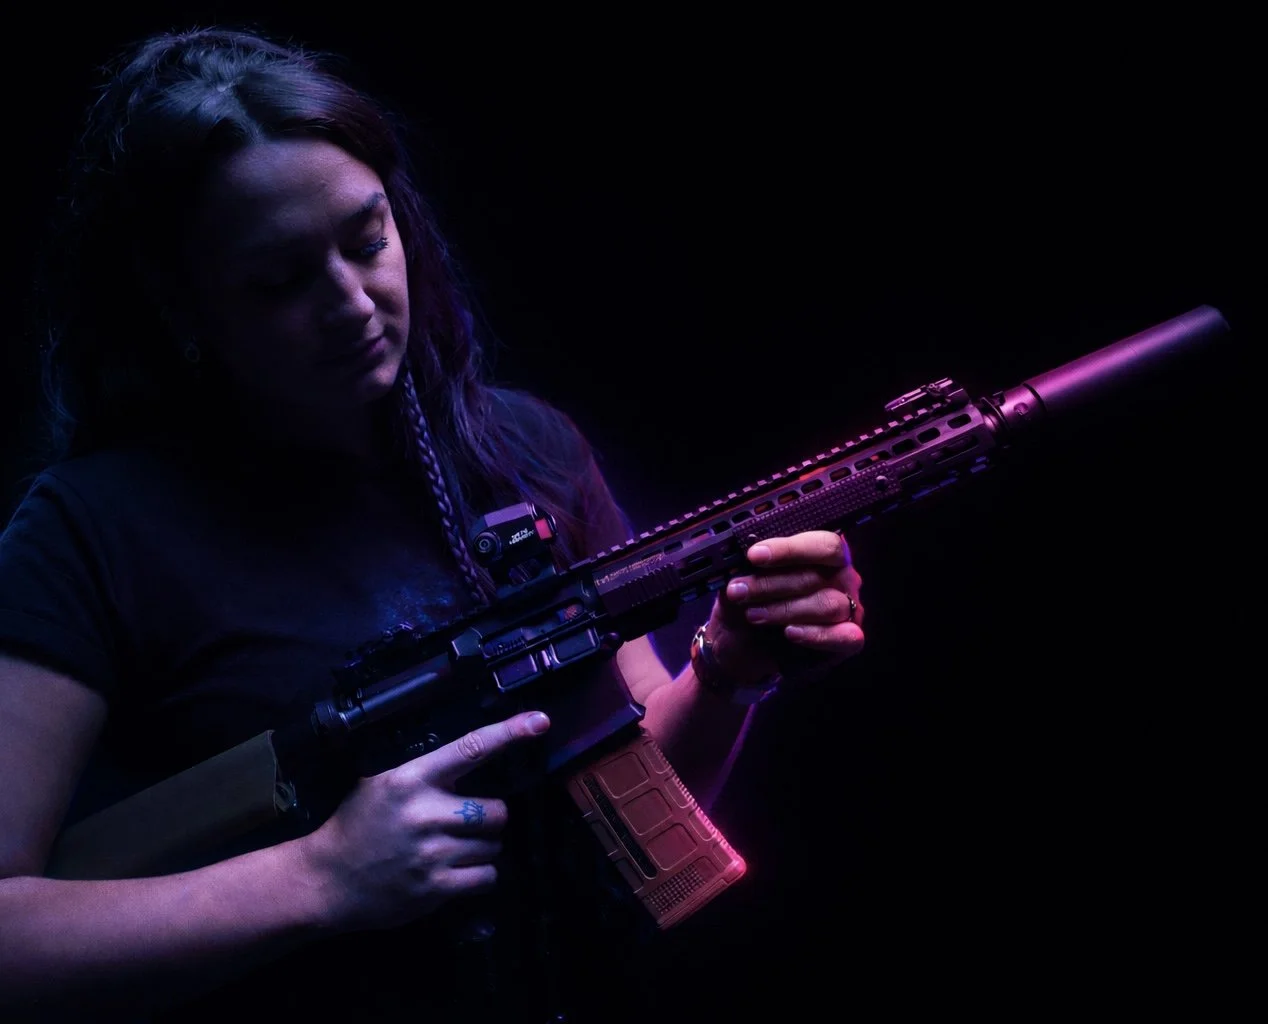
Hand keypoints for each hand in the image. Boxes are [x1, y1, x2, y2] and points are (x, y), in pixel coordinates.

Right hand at [295, 710, 550, 931]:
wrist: (326, 879)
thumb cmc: (359, 824)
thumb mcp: (383, 782)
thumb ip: (426, 772)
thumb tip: (475, 755)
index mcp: (412, 778)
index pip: (470, 748)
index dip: (509, 733)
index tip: (539, 721)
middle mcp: (425, 813)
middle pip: (496, 810)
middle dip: (490, 817)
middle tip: (469, 821)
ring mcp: (431, 853)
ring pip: (493, 845)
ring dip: (482, 847)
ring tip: (454, 848)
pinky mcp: (435, 887)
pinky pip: (486, 876)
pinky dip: (479, 874)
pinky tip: (456, 870)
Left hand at [706, 530, 864, 687]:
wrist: (743, 647)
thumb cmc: (750, 604)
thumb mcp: (743, 581)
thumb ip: (747, 568)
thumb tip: (740, 557)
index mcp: (823, 553)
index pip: (823, 544)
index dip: (789, 549)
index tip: (754, 556)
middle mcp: (842, 577)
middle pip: (816, 576)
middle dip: (771, 583)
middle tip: (739, 590)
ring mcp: (849, 608)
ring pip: (826, 605)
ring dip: (784, 609)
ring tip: (753, 614)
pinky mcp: (849, 639)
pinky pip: (846, 636)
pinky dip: (816, 634)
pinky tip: (790, 632)